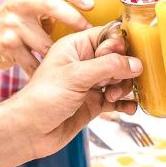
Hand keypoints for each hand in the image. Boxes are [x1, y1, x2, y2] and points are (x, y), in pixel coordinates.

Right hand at [0, 0, 92, 73]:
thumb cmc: (13, 22)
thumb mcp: (28, 6)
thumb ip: (51, 5)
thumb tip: (89, 11)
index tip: (90, 5)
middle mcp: (19, 4)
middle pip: (52, 6)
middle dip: (74, 19)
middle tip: (87, 32)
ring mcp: (12, 25)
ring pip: (46, 43)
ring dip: (60, 56)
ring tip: (72, 61)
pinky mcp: (7, 46)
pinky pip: (34, 63)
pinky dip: (44, 71)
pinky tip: (52, 75)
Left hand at [6, 23, 138, 157]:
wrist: (30, 130)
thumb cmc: (43, 98)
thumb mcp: (77, 75)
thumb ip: (108, 66)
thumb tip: (135, 63)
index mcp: (76, 47)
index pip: (107, 35)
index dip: (119, 46)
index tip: (122, 58)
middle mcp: (84, 63)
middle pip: (119, 58)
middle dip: (123, 70)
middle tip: (113, 82)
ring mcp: (90, 84)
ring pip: (120, 79)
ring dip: (123, 88)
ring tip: (112, 97)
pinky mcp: (94, 103)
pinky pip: (118, 100)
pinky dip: (125, 103)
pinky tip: (128, 108)